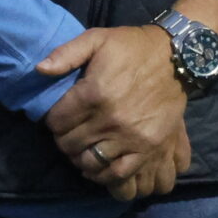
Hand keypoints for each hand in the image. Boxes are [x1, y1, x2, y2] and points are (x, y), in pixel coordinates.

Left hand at [37, 25, 192, 200]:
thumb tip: (40, 70)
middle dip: (65, 140)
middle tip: (72, 133)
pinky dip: (108, 178)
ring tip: (85, 151)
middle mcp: (111, 120)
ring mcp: (132, 138)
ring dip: (83, 161)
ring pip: (92, 164)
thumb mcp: (97, 39)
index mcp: (94, 94)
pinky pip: (122, 176)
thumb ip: (66, 53)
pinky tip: (103, 169)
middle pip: (71, 145)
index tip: (60, 117)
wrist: (178, 57)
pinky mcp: (150, 149)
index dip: (53, 120)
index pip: (57, 122)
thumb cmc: (133, 48)